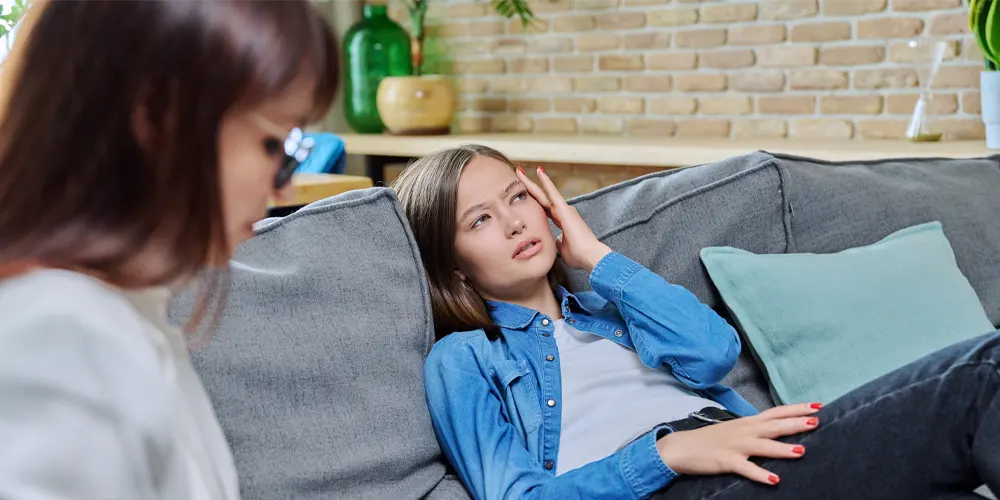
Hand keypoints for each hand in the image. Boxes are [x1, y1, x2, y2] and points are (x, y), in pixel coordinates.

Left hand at [515, 166, 610, 271]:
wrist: (590, 256)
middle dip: (529, 187)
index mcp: (561, 221)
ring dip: (532, 182)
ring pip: (544, 192)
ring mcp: (564, 209)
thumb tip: (554, 241)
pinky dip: (546, 182)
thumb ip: (558, 242)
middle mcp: (563, 212)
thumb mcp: (563, 248)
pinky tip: (539, 172)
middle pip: (541, 198)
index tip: (524, 194)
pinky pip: (553, 192)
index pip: (544, 208)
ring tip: (520, 171)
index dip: (534, 200)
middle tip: (518, 174)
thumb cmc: (579, 255)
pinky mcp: (565, 209)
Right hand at [656, 403, 822, 485]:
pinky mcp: (726, 460)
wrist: (682, 447)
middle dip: (795, 424)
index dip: (797, 408)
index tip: (817, 405)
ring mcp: (736, 446)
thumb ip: (756, 430)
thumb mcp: (735, 430)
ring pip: (763, 446)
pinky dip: (760, 474)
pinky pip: (746, 468)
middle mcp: (745, 431)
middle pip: (774, 425)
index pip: (776, 412)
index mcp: (748, 422)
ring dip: (782, 449)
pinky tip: (774, 479)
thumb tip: (776, 430)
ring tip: (802, 451)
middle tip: (816, 422)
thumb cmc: (711, 439)